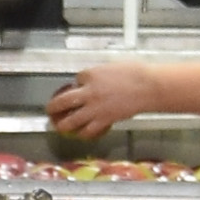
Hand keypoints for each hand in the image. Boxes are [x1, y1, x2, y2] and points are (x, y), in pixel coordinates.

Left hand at [46, 63, 172, 139]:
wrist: (148, 87)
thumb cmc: (136, 73)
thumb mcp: (113, 66)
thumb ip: (100, 74)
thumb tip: (94, 79)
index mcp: (91, 75)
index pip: (76, 79)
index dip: (77, 83)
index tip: (79, 86)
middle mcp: (88, 92)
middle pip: (62, 101)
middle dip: (53, 106)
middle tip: (50, 109)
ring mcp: (94, 108)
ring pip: (70, 121)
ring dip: (62, 124)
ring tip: (60, 126)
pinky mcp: (103, 120)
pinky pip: (88, 131)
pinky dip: (83, 133)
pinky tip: (82, 133)